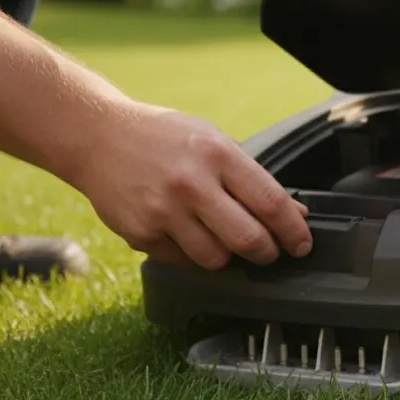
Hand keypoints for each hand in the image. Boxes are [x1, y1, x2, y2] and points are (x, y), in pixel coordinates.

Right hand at [69, 103, 312, 269]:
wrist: (97, 137)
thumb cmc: (163, 138)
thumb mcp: (214, 142)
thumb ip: (254, 178)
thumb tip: (296, 212)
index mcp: (217, 155)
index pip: (271, 203)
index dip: (294, 231)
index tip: (302, 244)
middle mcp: (191, 184)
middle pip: (248, 240)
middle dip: (268, 253)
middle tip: (269, 251)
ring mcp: (163, 212)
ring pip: (216, 260)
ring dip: (228, 256)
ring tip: (222, 237)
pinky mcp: (140, 234)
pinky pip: (183, 262)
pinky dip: (192, 255)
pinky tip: (187, 234)